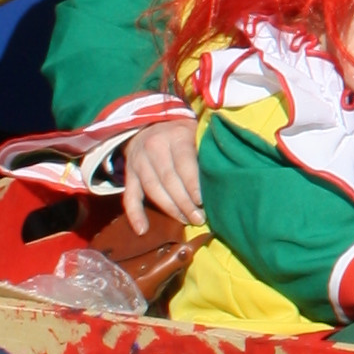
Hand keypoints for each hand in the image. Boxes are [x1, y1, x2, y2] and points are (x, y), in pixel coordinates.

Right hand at [119, 115, 203, 231]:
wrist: (150, 124)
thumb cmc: (183, 133)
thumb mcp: (196, 132)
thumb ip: (205, 150)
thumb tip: (225, 175)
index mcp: (175, 136)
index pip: (184, 163)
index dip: (193, 184)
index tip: (203, 202)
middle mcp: (154, 147)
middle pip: (168, 180)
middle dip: (184, 203)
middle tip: (199, 218)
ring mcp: (138, 161)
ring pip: (153, 190)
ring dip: (170, 209)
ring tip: (186, 221)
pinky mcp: (129, 173)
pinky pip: (129, 196)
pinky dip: (134, 214)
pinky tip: (142, 230)